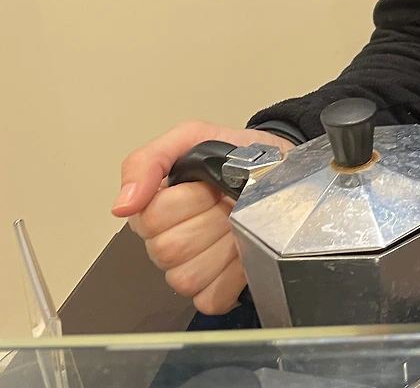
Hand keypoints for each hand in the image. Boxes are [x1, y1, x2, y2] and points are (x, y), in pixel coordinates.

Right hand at [112, 122, 293, 314]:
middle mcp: (166, 242)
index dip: (189, 200)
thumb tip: (122, 205)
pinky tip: (243, 253)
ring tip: (238, 225)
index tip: (210, 184)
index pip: (151, 219)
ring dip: (222, 249)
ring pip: (187, 278)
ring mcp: (190, 269)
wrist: (280, 168)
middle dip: (209, 220)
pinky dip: (232, 278)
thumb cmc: (237, 155)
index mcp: (154, 208)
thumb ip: (149, 160)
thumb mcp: (194, 136)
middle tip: (228, 202)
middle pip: (170, 250)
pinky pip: (211, 298)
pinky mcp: (216, 289)